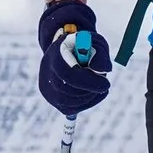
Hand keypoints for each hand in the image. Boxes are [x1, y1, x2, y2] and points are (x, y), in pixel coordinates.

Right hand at [36, 0, 111, 115]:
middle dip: (89, 90)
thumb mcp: (97, 43)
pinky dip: (85, 103)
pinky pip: (69, 108)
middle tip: (104, 85)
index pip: (66, 73)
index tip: (106, 83)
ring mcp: (46, 86)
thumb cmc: (86, 46)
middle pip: (65, 89)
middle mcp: (46, 71)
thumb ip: (101, 55)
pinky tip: (93, 93)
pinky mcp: (52, 98)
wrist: (70, 51)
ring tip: (97, 85)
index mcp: (55, 53)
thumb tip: (101, 70)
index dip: (87, 81)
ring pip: (68, 102)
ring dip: (89, 97)